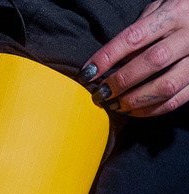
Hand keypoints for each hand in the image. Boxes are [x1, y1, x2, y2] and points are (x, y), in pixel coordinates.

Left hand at [79, 0, 188, 116]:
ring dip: (135, 100)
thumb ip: (139, 31)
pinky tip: (132, 110)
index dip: (107, 57)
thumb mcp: (159, 10)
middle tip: (100, 94)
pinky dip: (151, 110)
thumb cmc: (178, 15)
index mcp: (175, 13)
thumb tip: (110, 61)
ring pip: (166, 86)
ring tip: (114, 105)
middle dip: (121, 82)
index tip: (87, 73)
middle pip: (152, 62)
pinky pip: (175, 101)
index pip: (134, 37)